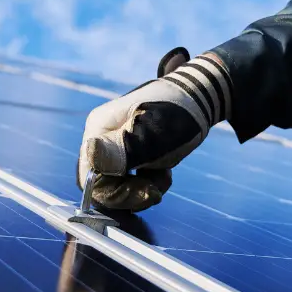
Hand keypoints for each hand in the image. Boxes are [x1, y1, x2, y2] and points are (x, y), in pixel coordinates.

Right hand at [77, 47, 231, 210]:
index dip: (116, 194)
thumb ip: (123, 148)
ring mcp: (115, 145)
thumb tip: (92, 155)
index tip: (147, 195)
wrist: (200, 96)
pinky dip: (149, 182)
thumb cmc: (177, 112)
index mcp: (99, 129)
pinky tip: (164, 172)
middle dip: (134, 192)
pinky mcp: (130, 152)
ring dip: (144, 187)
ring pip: (119, 185)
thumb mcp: (153, 134)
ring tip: (165, 175)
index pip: (91, 177)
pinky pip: (132, 180)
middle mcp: (101, 137)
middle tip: (159, 189)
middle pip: (104, 184)